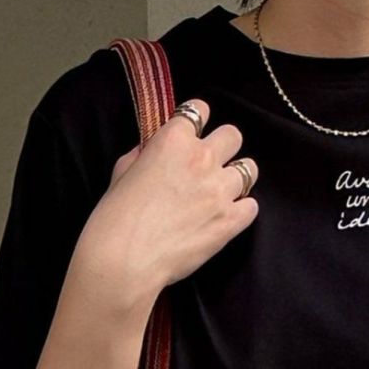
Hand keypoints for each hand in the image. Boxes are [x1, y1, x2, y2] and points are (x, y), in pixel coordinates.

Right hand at [73, 96, 259, 328]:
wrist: (125, 257)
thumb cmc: (116, 216)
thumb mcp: (123, 170)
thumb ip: (145, 154)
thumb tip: (153, 151)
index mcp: (173, 139)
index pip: (199, 110)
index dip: (197, 122)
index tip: (194, 135)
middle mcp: (201, 159)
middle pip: (233, 135)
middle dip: (224, 147)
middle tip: (212, 165)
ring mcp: (219, 190)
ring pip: (249, 169)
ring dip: (237, 179)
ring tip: (223, 192)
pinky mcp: (229, 221)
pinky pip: (252, 206)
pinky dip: (242, 210)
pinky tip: (227, 217)